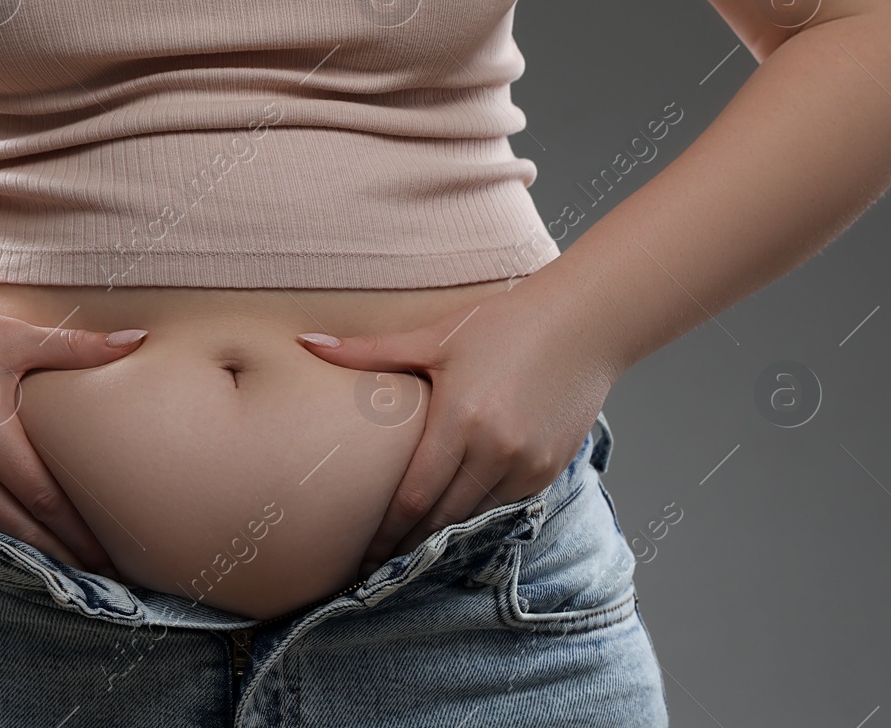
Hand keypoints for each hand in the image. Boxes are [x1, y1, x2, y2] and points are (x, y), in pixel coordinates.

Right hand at [0, 291, 149, 578]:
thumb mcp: (13, 338)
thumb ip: (76, 349)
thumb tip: (136, 341)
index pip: (43, 500)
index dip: (77, 533)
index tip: (108, 555)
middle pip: (20, 529)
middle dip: (61, 556)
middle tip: (99, 575)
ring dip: (27, 551)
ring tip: (66, 567)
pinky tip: (16, 542)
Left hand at [296, 287, 617, 579]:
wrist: (584, 322)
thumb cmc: (503, 323)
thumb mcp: (433, 337)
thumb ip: (367, 351)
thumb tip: (306, 342)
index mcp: (460, 420)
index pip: (413, 498)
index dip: (385, 534)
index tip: (361, 557)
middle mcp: (496, 451)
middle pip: (441, 519)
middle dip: (406, 546)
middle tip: (375, 567)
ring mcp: (527, 465)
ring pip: (473, 519)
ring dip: (442, 538)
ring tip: (407, 554)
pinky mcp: (549, 470)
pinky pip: (504, 508)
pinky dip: (477, 519)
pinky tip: (453, 527)